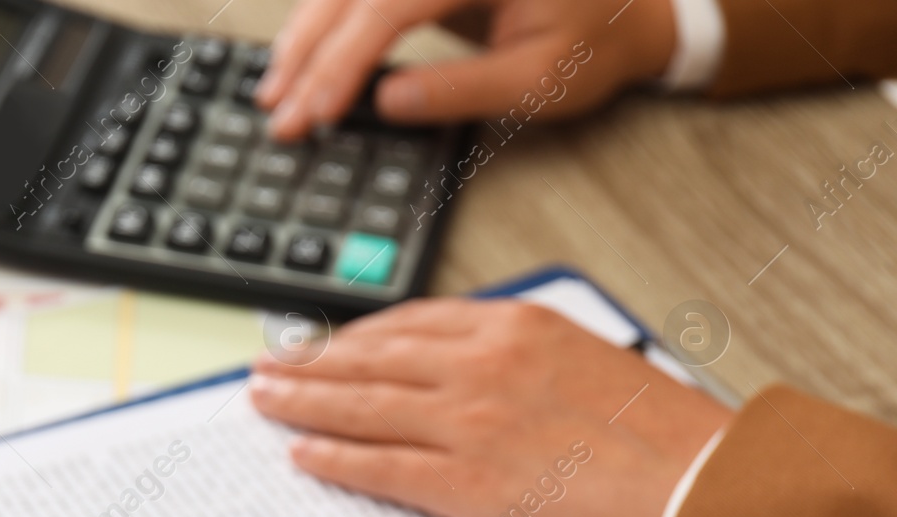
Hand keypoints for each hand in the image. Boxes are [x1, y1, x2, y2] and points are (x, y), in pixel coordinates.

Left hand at [249, 299, 731, 516]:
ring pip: (361, 407)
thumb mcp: (585, 358)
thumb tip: (472, 363)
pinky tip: (301, 456)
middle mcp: (480, 365)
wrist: (695, 487)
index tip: (323, 344)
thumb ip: (521, 354)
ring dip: (302, 405)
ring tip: (264, 403)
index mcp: (514, 327)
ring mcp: (466, 423)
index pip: (409, 325)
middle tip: (266, 367)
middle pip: (370, 360)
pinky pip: (378, 467)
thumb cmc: (659, 433)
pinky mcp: (463, 482)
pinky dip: (333, 460)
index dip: (355, 337)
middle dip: (310, 364)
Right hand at [256, 0, 676, 139]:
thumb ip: (461, 90)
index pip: (391, 4)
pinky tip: (303, 54)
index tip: (315, 112)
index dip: (343, 62)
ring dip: (306, 33)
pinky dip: (325, 18)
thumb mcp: (540, 80)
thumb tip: (384, 103)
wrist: (631, 2)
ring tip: (277, 88)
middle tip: (278, 111)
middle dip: (308, 51)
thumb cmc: (595, 40)